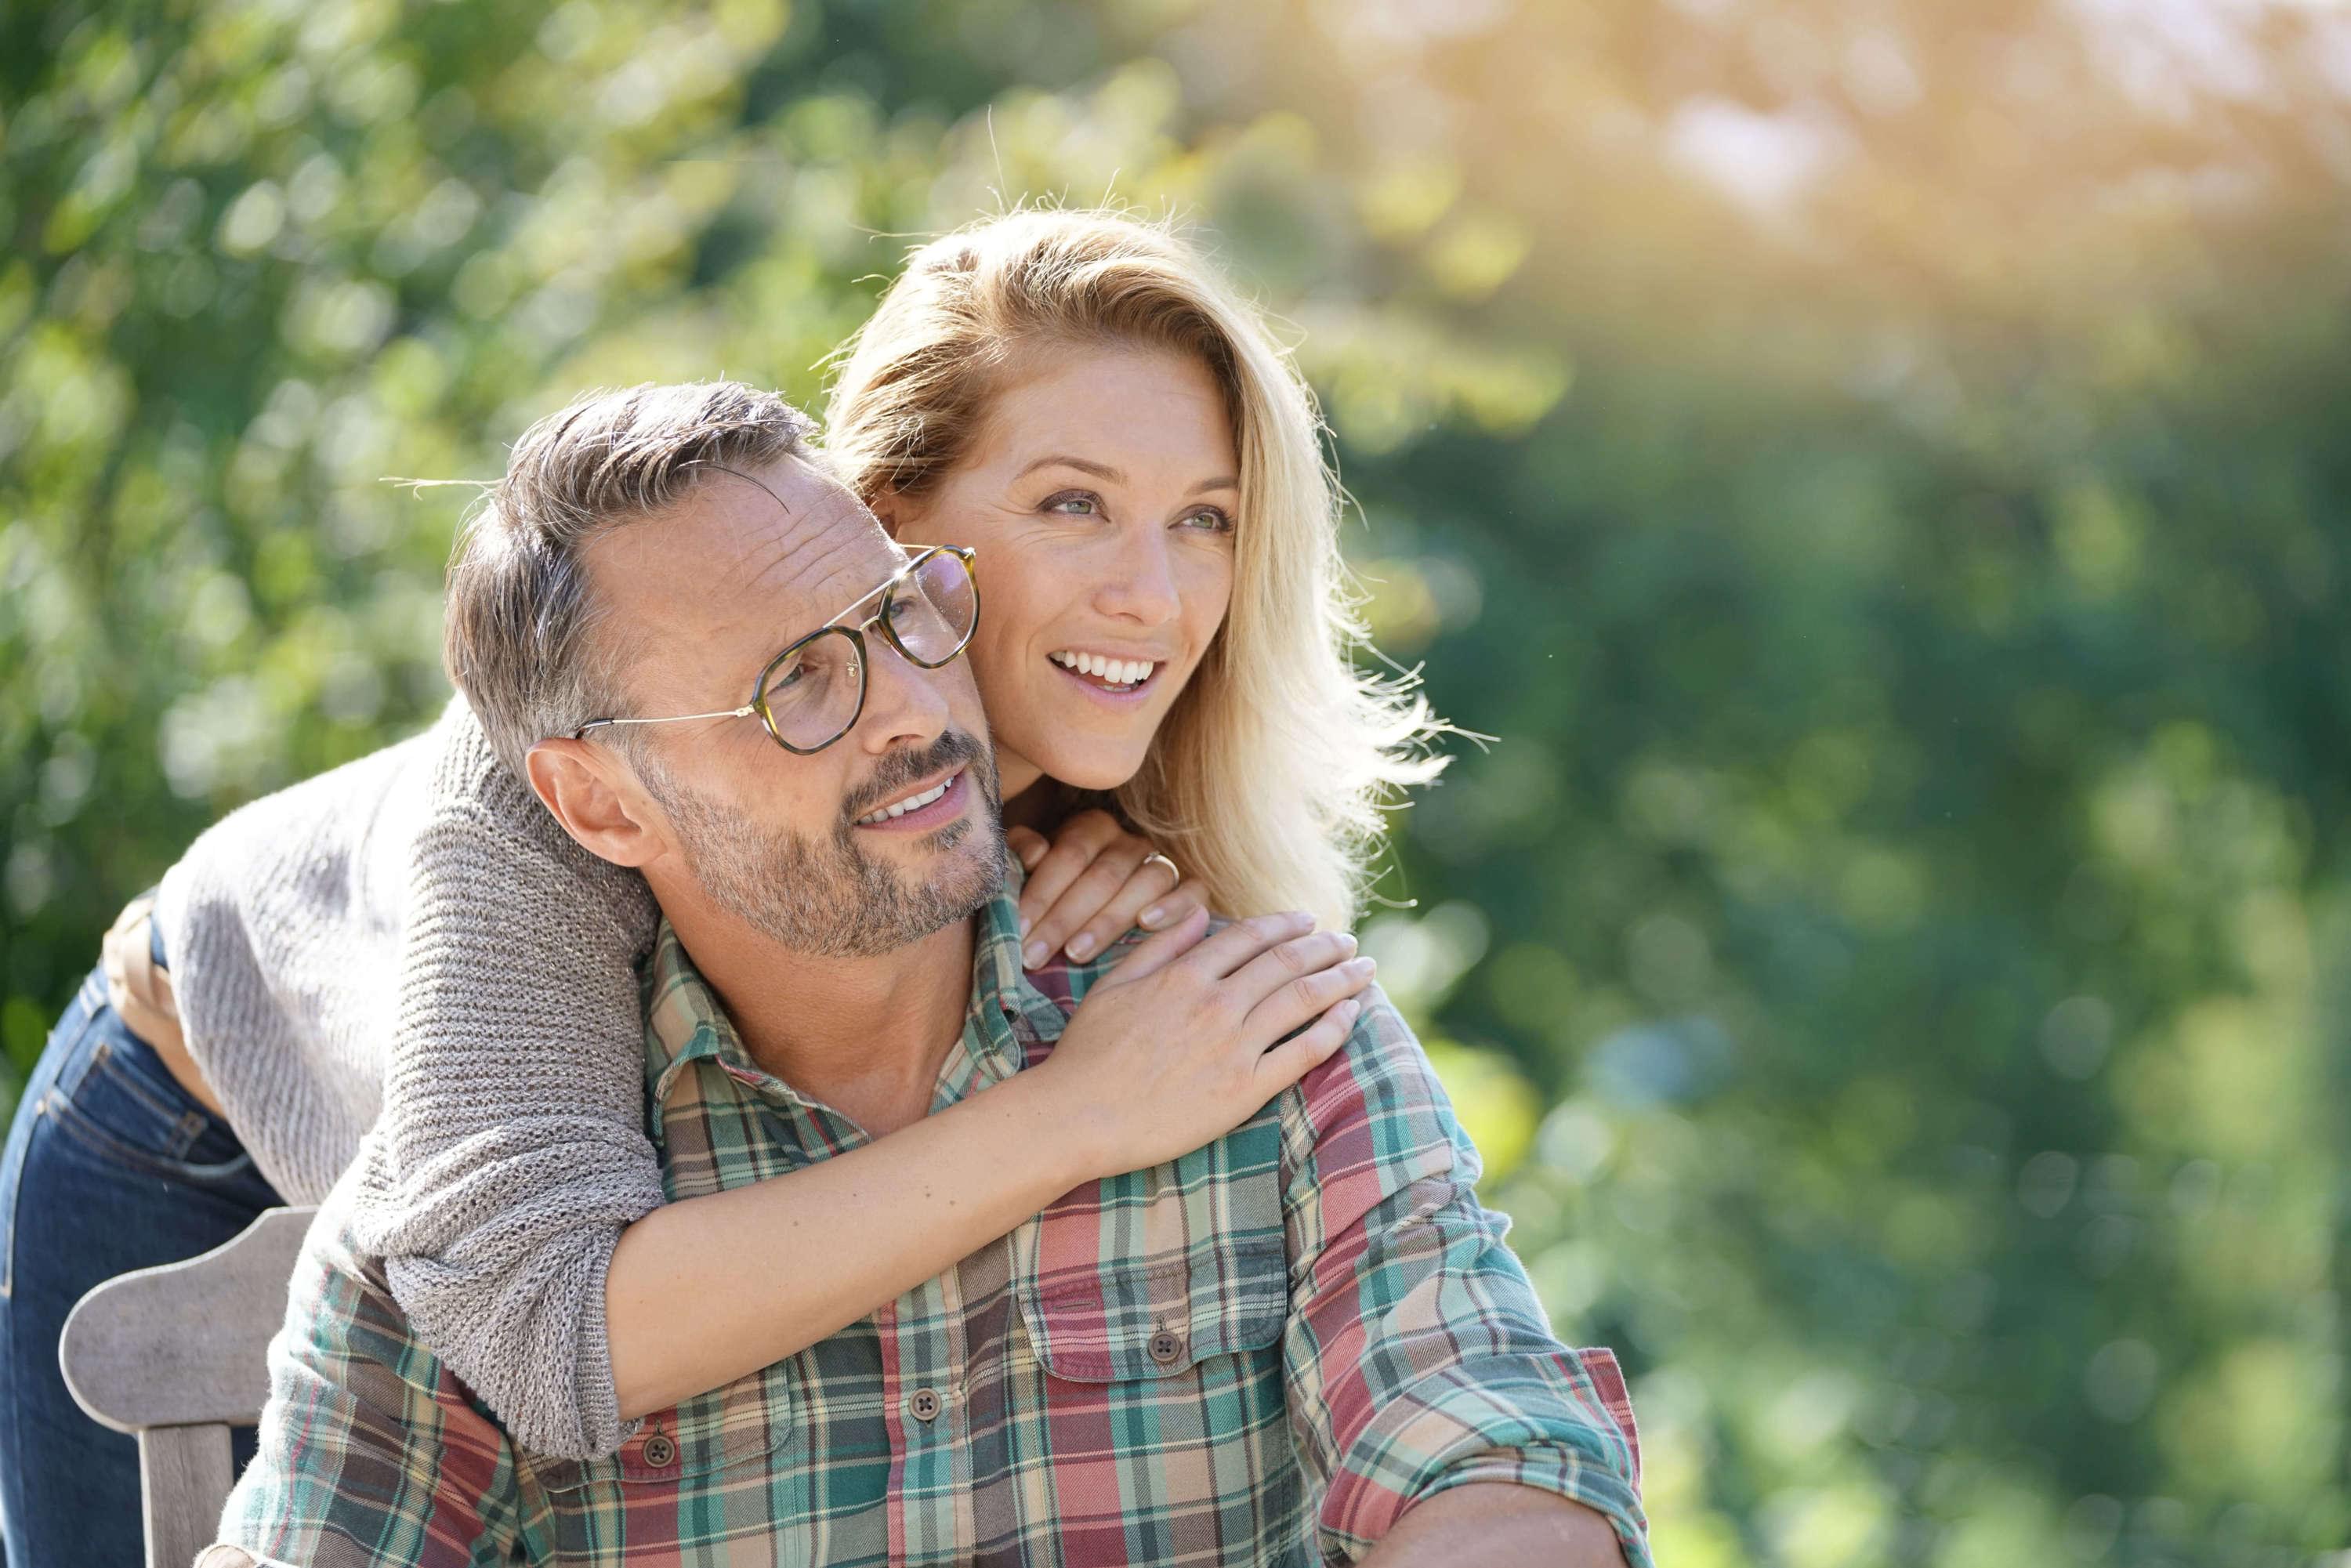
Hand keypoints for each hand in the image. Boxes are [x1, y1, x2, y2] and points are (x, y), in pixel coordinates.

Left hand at [1009, 809, 1207, 968]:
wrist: (1103, 901)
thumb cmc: (1061, 888)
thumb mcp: (1034, 865)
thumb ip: (1022, 851)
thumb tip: (1035, 854)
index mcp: (1093, 827)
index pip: (1069, 855)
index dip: (1042, 893)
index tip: (1018, 929)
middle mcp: (1131, 841)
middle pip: (1103, 876)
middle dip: (1064, 919)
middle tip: (1034, 955)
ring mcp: (1163, 863)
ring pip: (1144, 885)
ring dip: (1107, 922)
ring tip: (1075, 954)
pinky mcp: (1191, 887)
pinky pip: (1192, 892)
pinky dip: (1172, 906)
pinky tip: (1146, 924)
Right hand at [1034, 908, 1375, 1180]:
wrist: (1078, 1115)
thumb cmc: (1087, 1053)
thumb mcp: (1114, 984)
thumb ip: (1161, 945)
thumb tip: (1199, 913)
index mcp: (1184, 974)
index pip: (1250, 937)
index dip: (1286, 925)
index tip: (1309, 922)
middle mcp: (1216, 1002)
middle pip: (1286, 962)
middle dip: (1324, 947)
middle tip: (1348, 941)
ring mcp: (1234, 1045)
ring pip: (1303, 999)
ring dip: (1340, 979)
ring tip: (1364, 969)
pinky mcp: (1245, 1089)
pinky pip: (1303, 1051)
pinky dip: (1334, 1028)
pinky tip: (1352, 1014)